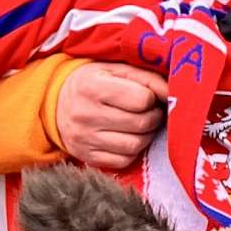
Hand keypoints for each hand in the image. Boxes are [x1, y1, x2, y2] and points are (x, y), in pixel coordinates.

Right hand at [54, 63, 170, 171]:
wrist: (56, 104)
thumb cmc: (95, 83)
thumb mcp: (116, 70)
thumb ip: (148, 79)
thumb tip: (174, 94)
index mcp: (91, 87)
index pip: (142, 99)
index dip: (152, 98)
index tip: (147, 96)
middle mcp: (85, 114)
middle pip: (142, 123)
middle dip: (154, 117)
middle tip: (151, 112)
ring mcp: (84, 139)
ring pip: (136, 145)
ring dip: (147, 135)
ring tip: (142, 125)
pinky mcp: (87, 157)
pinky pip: (124, 160)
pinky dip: (133, 150)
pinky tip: (128, 137)